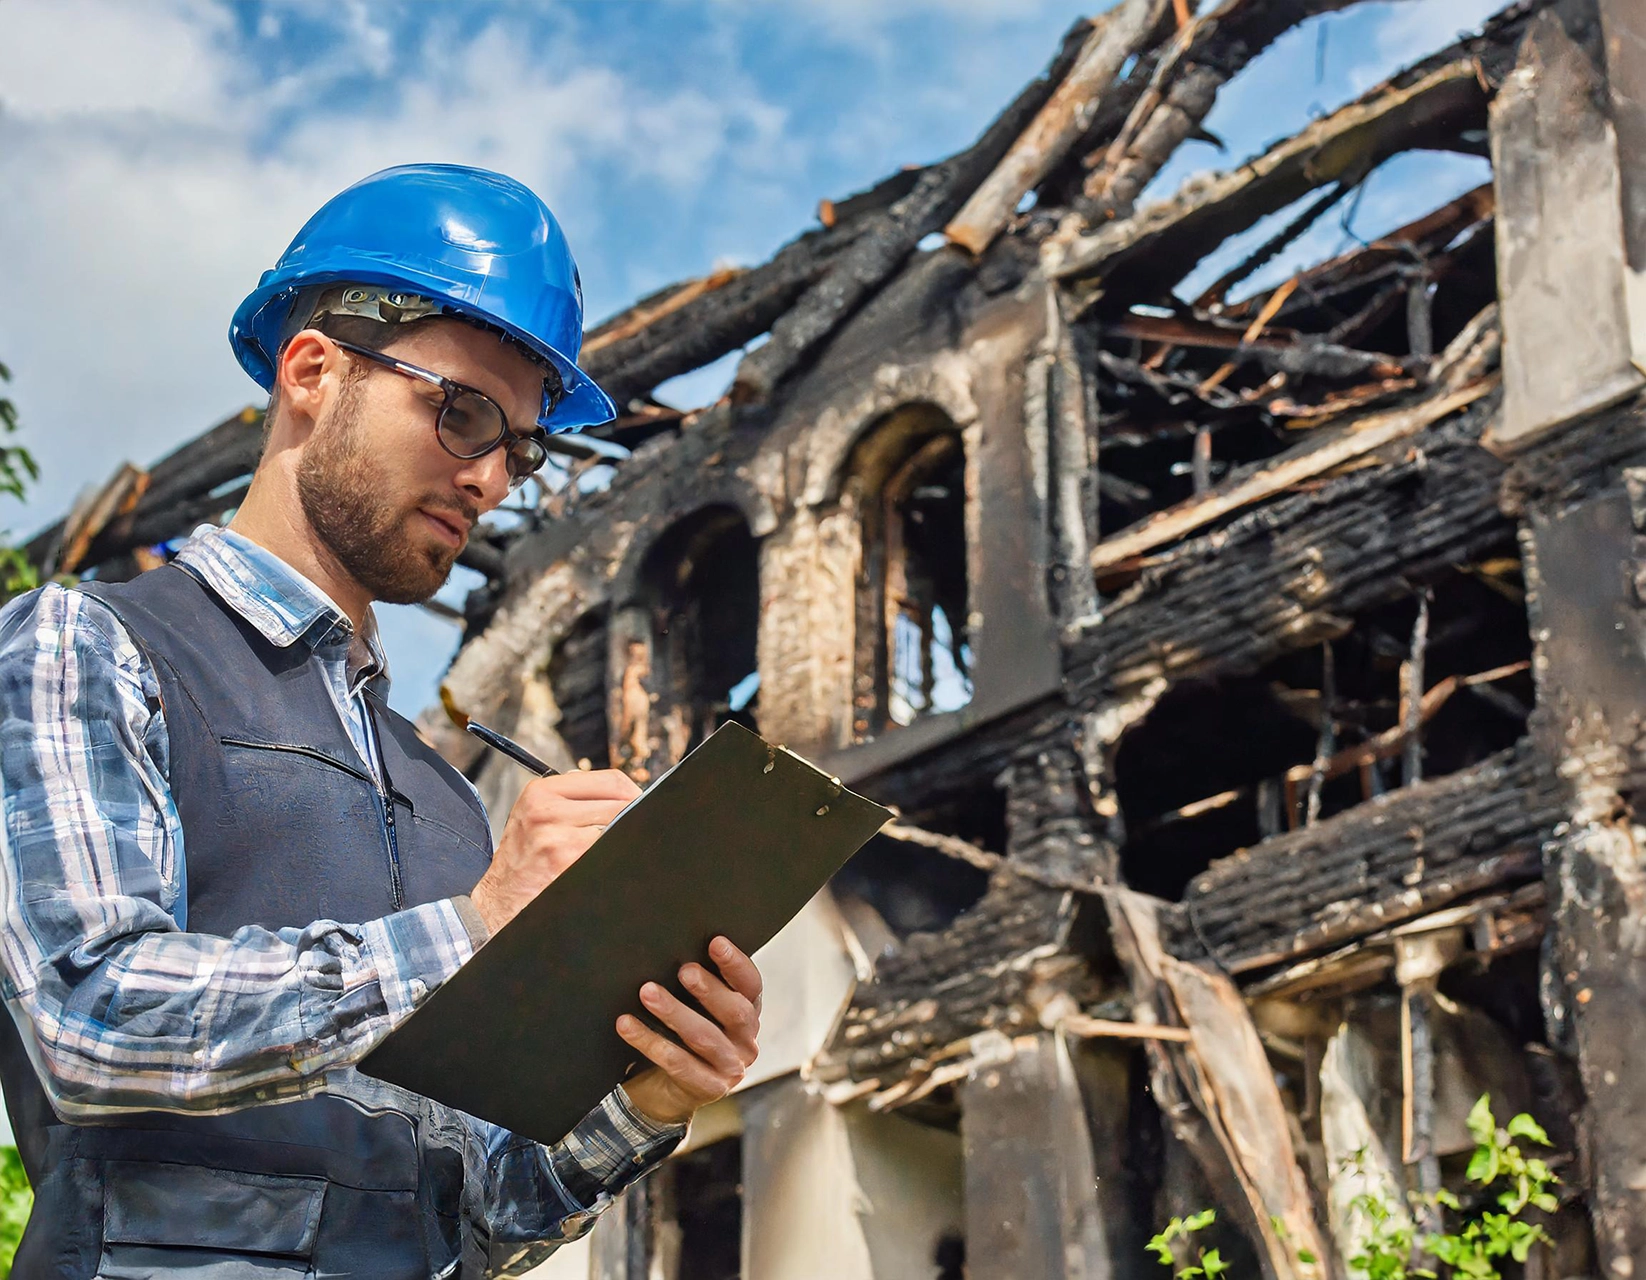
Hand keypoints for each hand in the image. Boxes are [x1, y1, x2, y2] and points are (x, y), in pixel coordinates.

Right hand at [469, 769, 638, 935]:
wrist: (501, 900)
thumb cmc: (524, 859)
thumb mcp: (537, 816)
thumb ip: (574, 799)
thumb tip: (626, 794)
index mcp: (542, 792)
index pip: (611, 780)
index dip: (633, 793)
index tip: (639, 805)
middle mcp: (547, 810)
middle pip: (620, 802)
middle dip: (632, 817)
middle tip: (632, 829)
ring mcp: (557, 837)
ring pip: (618, 826)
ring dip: (622, 837)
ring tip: (608, 847)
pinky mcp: (567, 860)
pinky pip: (608, 850)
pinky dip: (612, 855)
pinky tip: (601, 862)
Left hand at [618, 937, 762, 1125]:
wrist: (673, 1091)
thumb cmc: (687, 1034)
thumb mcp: (701, 1009)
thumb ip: (699, 985)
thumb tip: (671, 945)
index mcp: (749, 1013)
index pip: (751, 985)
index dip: (736, 964)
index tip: (715, 942)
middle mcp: (747, 1042)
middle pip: (735, 1012)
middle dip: (709, 989)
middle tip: (684, 970)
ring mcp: (730, 1068)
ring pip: (703, 1037)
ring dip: (674, 1012)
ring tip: (647, 992)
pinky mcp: (708, 1089)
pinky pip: (676, 1063)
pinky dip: (649, 1041)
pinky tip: (626, 1024)